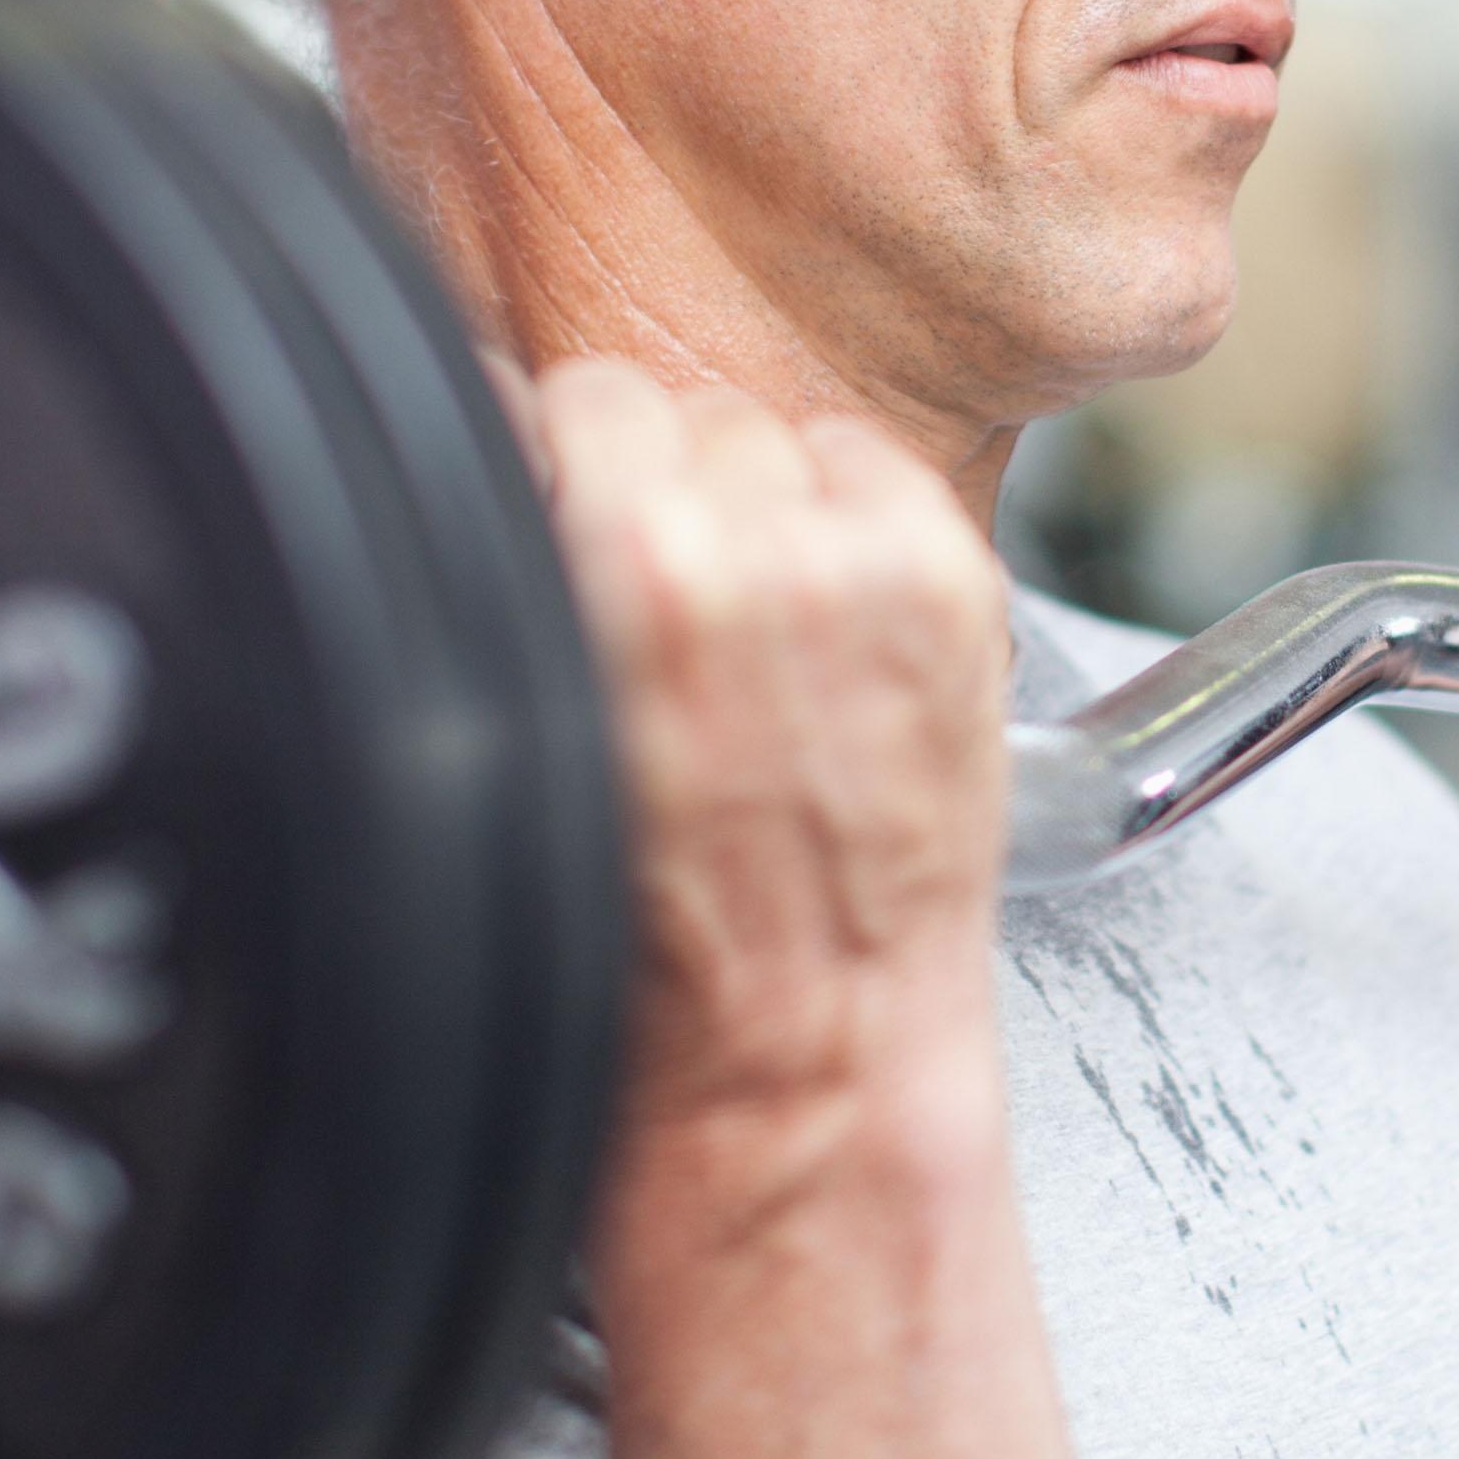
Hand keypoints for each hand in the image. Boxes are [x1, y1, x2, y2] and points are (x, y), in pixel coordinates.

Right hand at [530, 360, 1017, 1135]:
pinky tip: (824, 627)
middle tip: (657, 608)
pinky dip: (851, 524)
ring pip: (773, 431)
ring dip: (756, 502)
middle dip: (655, 487)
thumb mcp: (522, 731)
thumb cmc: (643, 946)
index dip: (558, 469)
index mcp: (612, 572)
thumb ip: (513, 576)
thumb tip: (506, 448)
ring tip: (747, 630)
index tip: (563, 523)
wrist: (792, 1061)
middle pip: (669, 406)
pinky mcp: (951, 589)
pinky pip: (873, 470)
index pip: (562, 396)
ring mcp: (864, 567)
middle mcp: (743, 553)